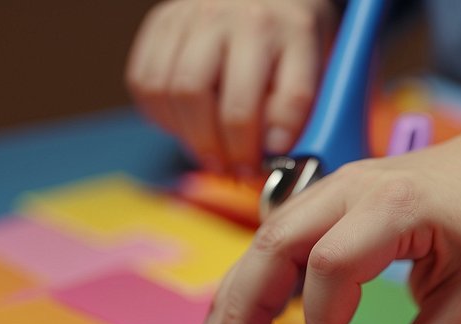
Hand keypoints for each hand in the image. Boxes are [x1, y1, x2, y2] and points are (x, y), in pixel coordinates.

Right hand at [125, 0, 337, 177]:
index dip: (269, 144)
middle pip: (211, 96)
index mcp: (292, 30)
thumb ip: (296, 108)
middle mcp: (239, 16)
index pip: (285, 98)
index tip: (263, 167)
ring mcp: (194, 15)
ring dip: (189, 136)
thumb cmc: (290, 40)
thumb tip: (269, 151)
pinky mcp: (163, 22)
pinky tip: (186, 124)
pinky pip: (145, 81)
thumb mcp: (315, 67)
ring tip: (209, 153)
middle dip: (220, 147)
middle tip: (231, 170)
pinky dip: (162, 115)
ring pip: (172, 91)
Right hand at [202, 129, 460, 323]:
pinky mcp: (341, 196)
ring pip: (272, 234)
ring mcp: (344, 186)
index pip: (330, 266)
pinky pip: (288, 231)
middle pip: (275, 242)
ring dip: (245, 287)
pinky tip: (255, 309)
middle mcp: (356, 187)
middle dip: (243, 303)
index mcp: (394, 206)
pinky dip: (265, 272)